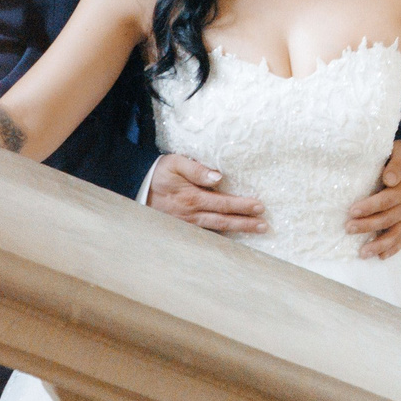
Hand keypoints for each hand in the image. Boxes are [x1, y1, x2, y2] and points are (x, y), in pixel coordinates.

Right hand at [147, 153, 266, 234]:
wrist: (136, 187)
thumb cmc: (158, 173)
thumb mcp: (175, 163)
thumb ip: (196, 169)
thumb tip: (218, 177)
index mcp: (192, 198)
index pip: (223, 204)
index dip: (243, 206)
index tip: (260, 207)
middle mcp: (191, 214)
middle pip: (224, 221)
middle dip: (245, 223)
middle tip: (264, 226)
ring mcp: (187, 224)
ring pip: (216, 230)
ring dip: (236, 231)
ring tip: (255, 231)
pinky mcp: (183, 227)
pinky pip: (206, 234)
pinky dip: (221, 236)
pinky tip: (232, 237)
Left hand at [347, 141, 400, 258]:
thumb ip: (396, 164)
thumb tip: (388, 179)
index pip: (385, 200)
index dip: (369, 206)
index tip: (352, 210)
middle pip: (386, 219)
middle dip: (366, 225)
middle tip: (348, 228)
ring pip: (394, 234)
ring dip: (378, 245)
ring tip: (362, 253)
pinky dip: (393, 249)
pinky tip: (380, 256)